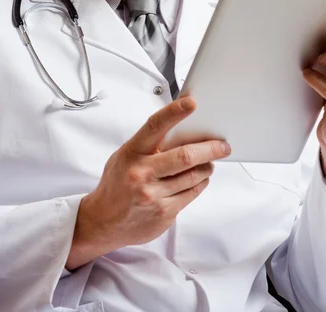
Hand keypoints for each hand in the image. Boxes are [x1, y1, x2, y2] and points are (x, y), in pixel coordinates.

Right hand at [66, 97, 230, 269]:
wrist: (102, 222)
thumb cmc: (117, 184)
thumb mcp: (125, 156)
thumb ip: (149, 144)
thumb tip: (182, 128)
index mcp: (131, 153)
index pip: (155, 126)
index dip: (174, 112)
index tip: (191, 102)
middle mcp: (142, 173)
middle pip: (185, 156)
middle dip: (210, 149)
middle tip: (223, 145)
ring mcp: (153, 195)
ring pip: (193, 176)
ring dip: (207, 166)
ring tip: (210, 162)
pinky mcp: (164, 213)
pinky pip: (191, 194)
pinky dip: (200, 183)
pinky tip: (200, 178)